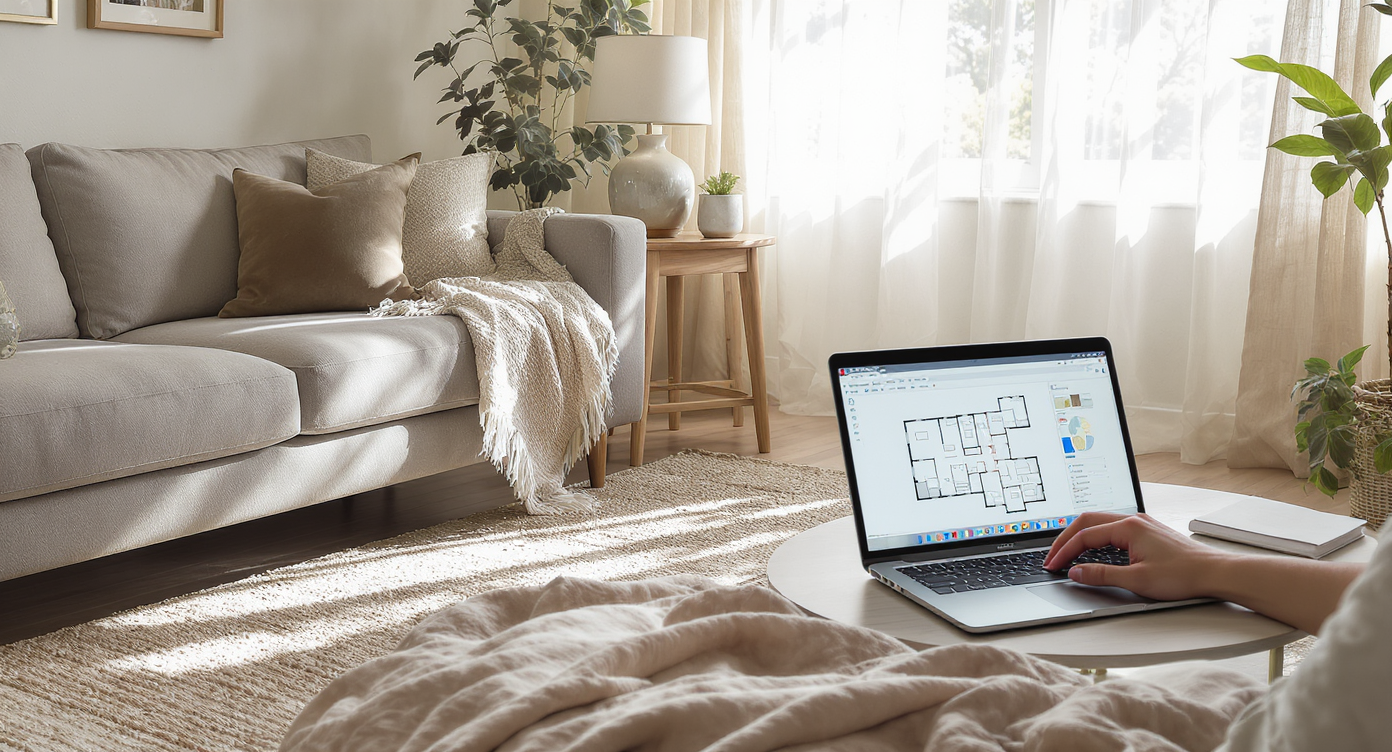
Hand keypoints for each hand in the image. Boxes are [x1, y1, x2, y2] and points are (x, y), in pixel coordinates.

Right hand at [1042, 512, 1227, 601]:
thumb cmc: (1183, 575)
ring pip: (1100, 522)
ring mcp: (1141, 524)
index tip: (1053, 565)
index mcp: (1128, 528)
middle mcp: (1133, 520)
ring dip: (1080, 536)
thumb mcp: (1137, 580)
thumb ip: (1102, 575)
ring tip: (1067, 552)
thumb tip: (1076, 572)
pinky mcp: (1147, 532)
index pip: (1085, 536)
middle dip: (1066, 539)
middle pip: (1087, 521)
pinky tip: (1093, 549)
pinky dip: (1095, 537)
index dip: (1064, 551)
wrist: (1215, 572)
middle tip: (1052, 557)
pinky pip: (1112, 528)